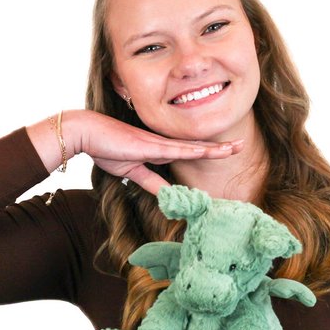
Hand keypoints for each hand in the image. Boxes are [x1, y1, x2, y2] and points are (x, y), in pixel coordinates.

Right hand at [28, 110, 242, 194]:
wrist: (87, 134)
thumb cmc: (105, 148)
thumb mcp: (132, 171)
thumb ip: (151, 182)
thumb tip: (167, 196)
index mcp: (159, 148)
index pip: (189, 151)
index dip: (208, 151)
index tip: (226, 151)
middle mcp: (163, 143)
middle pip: (198, 146)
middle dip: (220, 147)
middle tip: (242, 145)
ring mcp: (158, 142)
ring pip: (193, 146)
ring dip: (215, 148)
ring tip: (236, 147)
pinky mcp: (150, 145)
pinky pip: (177, 149)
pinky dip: (194, 151)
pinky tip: (210, 151)